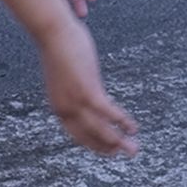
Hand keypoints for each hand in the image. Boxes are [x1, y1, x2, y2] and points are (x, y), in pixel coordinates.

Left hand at [39, 17, 139, 156]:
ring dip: (119, 142)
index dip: (95, 145)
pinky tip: (133, 128)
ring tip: (134, 149)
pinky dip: (122, 122)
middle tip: (127, 154)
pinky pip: (108, 113)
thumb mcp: (66, 75)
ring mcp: (76, 101)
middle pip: (90, 137)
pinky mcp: (87, 91)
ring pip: (100, 130)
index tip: (109, 150)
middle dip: (110, 148)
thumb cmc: (60, 48)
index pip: (78, 134)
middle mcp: (65, 109)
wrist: (52, 32)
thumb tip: (87, 88)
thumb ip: (75, 87)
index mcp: (59, 106)